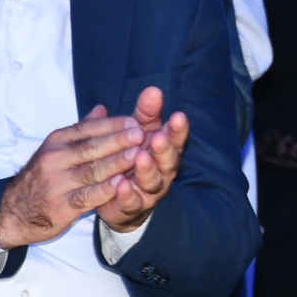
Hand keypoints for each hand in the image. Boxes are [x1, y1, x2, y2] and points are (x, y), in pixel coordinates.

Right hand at [0, 106, 147, 248]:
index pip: (87, 129)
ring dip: (116, 163)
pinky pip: (86, 197)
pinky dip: (104, 190)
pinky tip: (120, 185)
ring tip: (138, 155)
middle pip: (91, 148)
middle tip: (142, 134)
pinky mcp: (60, 207)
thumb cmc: (42, 176)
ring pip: (91, 171)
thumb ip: (81, 130)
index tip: (135, 121)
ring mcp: (57, 183)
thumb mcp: (56, 148)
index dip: (112, 125)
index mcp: (57, 142)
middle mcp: (55, 159)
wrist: (12, 212)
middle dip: (118, 141)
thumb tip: (102, 108)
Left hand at [95, 85, 187, 232]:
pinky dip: (127, 194)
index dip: (178, 130)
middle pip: (169, 161)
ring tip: (139, 158)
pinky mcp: (132, 207)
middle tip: (158, 138)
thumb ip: (146, 113)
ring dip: (147, 170)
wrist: (118, 197)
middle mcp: (162, 172)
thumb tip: (153, 89)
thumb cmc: (132, 157)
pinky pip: (131, 202)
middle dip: (164, 150)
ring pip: (153, 182)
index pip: (176, 139)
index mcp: (164, 151)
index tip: (178, 116)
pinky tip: (121, 184)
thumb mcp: (139, 131)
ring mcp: (149, 191)